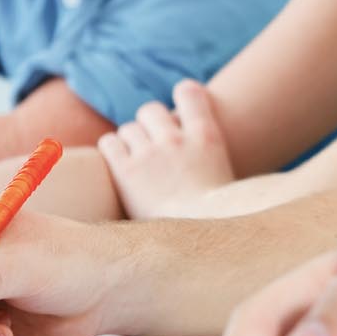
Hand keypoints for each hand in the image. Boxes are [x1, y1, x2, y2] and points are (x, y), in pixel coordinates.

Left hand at [98, 80, 236, 218]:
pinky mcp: (126, 171)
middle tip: (151, 145)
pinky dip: (112, 149)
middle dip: (148, 124)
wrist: (198, 243)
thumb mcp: (226, 178)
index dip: (182, 96)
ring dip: (130, 142)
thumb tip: (201, 159)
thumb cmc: (216, 218)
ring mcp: (150, 154)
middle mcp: (176, 139)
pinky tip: (119, 164)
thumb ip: (210, 157)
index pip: (189, 92)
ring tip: (136, 162)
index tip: (178, 113)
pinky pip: (109, 143)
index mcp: (206, 137)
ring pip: (129, 128)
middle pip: (150, 110)